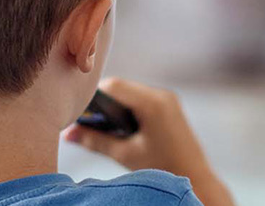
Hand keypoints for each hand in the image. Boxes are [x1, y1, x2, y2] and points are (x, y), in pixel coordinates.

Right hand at [63, 77, 234, 205]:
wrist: (196, 178)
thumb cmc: (163, 168)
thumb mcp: (124, 154)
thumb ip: (95, 141)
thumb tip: (68, 134)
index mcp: (152, 103)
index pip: (113, 87)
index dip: (92, 95)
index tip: (78, 110)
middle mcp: (161, 95)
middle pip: (122, 87)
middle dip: (102, 102)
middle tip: (85, 120)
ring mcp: (167, 99)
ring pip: (131, 92)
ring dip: (114, 105)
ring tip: (101, 125)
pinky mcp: (169, 106)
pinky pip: (142, 99)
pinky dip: (127, 108)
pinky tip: (119, 126)